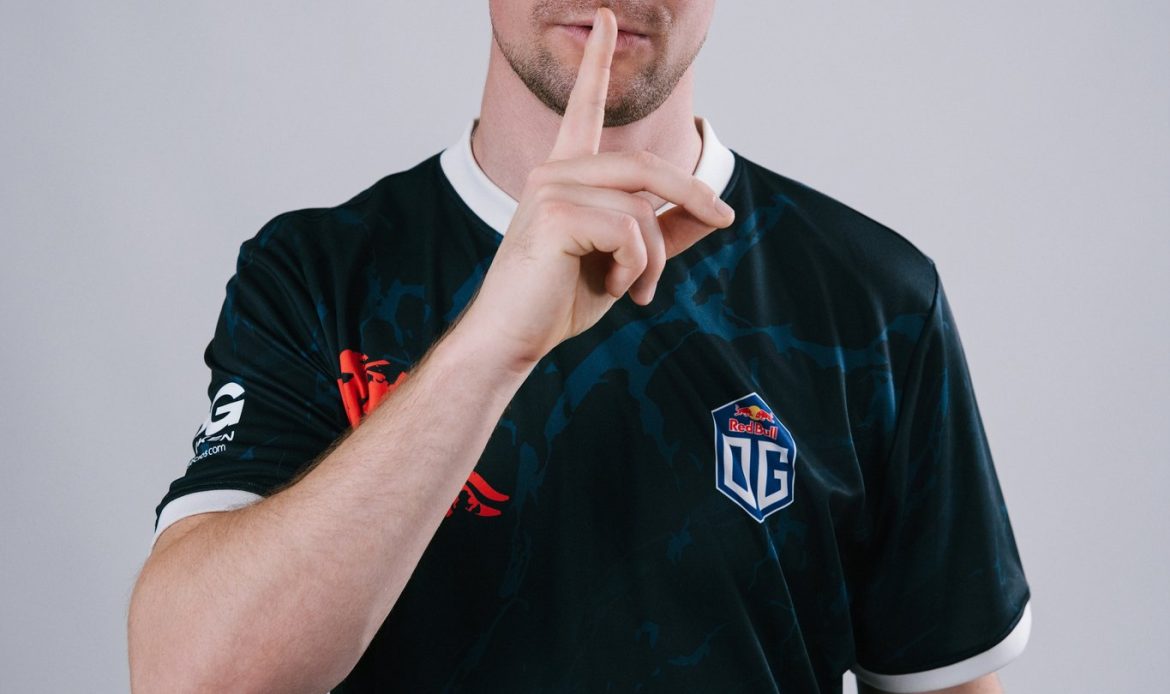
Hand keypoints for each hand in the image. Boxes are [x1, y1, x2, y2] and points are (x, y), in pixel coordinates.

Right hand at [459, 7, 735, 368]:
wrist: (515, 338)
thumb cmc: (561, 299)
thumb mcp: (626, 261)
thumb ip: (665, 232)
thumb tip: (716, 210)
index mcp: (566, 173)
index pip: (585, 107)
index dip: (597, 63)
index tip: (606, 17)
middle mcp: (555, 171)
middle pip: (648, 166)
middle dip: (695, 195)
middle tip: (725, 220)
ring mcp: (551, 188)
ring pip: (644, 208)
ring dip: (654, 259)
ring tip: (638, 290)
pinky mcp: (556, 214)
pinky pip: (630, 231)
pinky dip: (636, 268)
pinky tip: (614, 289)